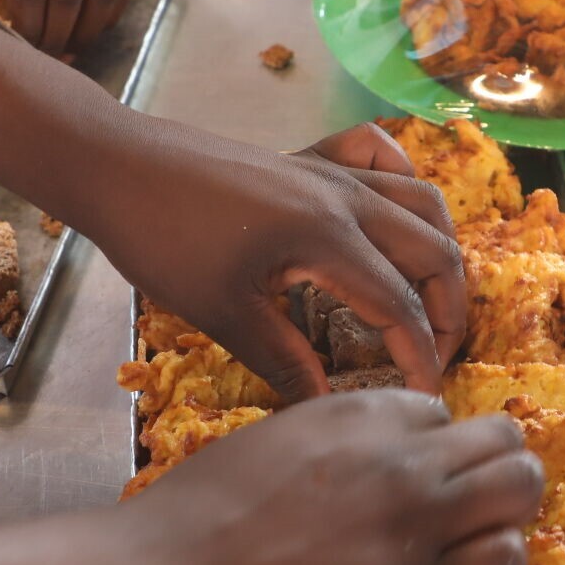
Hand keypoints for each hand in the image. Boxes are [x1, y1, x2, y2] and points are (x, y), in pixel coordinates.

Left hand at [80, 119, 462, 402]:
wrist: (116, 166)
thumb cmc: (161, 240)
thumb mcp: (223, 313)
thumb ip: (286, 361)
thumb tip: (329, 407)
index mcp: (327, 237)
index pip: (398, 306)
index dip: (420, 358)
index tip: (423, 400)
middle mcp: (344, 198)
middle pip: (434, 251)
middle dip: (448, 310)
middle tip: (432, 357)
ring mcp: (330, 171)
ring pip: (422, 202)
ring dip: (439, 252)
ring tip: (429, 301)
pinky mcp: (308, 158)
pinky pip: (379, 156)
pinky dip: (402, 181)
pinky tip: (392, 216)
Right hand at [125, 391, 539, 564]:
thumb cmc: (199, 515)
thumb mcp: (276, 439)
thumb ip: (338, 441)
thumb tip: (377, 456)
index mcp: (361, 414)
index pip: (442, 413)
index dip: (432, 448)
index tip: (412, 481)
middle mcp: (401, 459)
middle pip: (503, 438)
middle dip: (494, 466)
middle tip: (469, 506)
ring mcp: (414, 525)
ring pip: (520, 486)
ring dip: (507, 509)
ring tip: (475, 539)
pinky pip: (504, 559)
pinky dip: (495, 564)